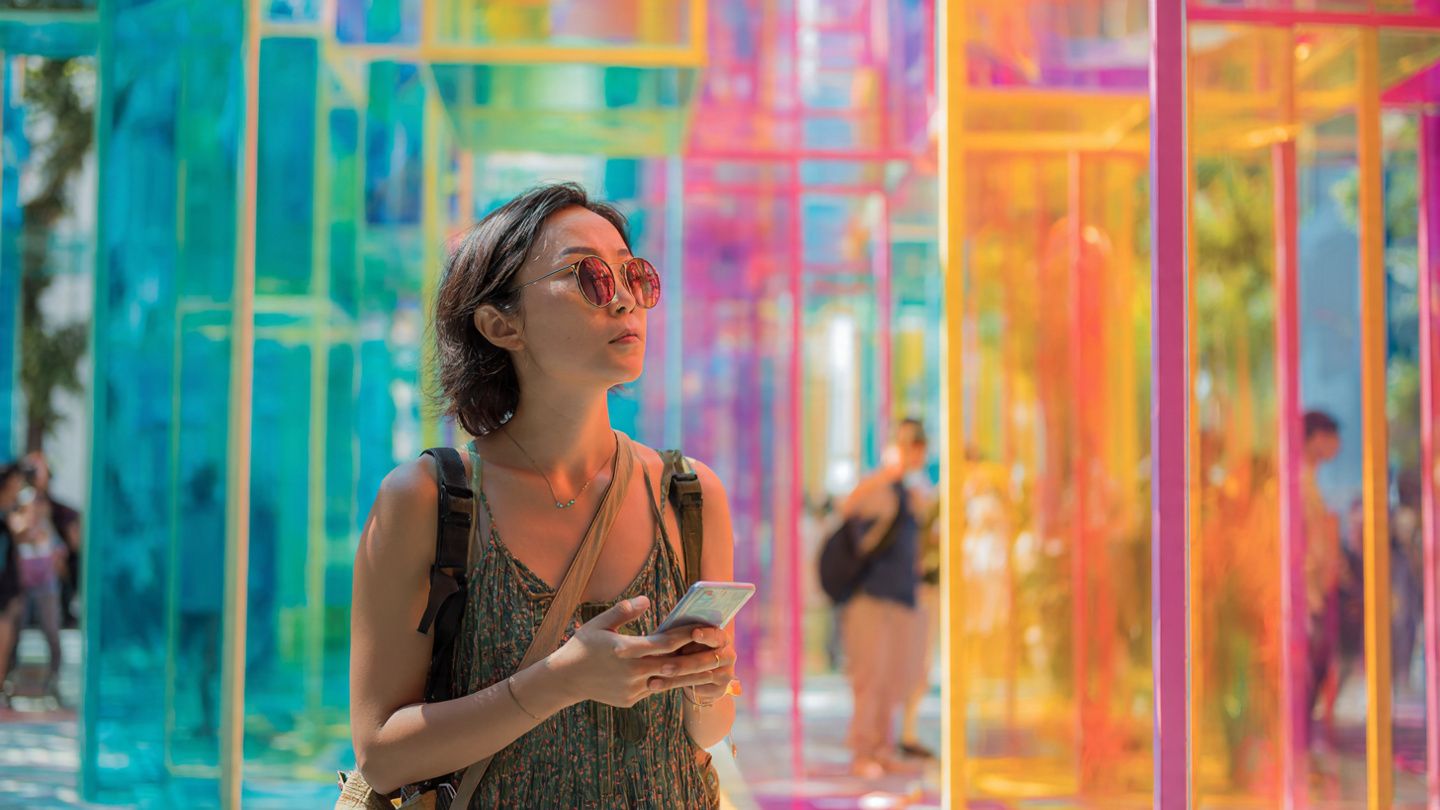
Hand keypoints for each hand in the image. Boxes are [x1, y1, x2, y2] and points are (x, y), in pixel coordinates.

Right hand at [545, 596, 730, 708]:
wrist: (565, 680)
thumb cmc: (583, 646)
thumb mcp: (599, 623)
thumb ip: (623, 611)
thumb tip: (646, 600)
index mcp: (625, 650)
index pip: (663, 643)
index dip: (685, 636)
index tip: (702, 628)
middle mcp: (631, 671)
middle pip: (672, 665)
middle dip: (697, 659)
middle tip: (720, 653)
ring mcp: (632, 689)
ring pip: (668, 681)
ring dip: (692, 676)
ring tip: (714, 670)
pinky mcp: (630, 700)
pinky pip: (655, 688)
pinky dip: (671, 682)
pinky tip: (687, 677)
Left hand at [649, 627, 734, 705]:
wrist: (700, 677)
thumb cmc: (688, 651)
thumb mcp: (686, 641)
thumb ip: (681, 637)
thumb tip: (658, 632)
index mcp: (721, 638)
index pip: (715, 635)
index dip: (705, 635)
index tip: (694, 633)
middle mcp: (728, 655)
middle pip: (704, 660)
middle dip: (681, 665)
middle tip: (662, 667)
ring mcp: (726, 674)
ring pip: (698, 677)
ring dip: (674, 680)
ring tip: (653, 682)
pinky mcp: (720, 690)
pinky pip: (698, 690)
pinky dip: (677, 688)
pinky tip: (659, 687)